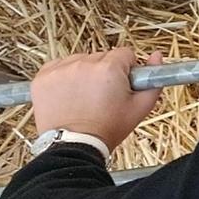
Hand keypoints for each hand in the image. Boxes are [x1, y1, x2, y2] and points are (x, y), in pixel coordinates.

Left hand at [30, 47, 162, 150]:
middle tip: (104, 94)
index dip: (127, 69)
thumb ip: (153, 80)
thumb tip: (156, 56)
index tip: (122, 84)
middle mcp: (84, 63)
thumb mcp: (140, 108)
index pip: (125, 54)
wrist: (74, 145)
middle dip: (105, 71)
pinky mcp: (43, 77)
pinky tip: (69, 94)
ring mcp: (61, 69)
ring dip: (84, 72)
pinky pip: (58, 66)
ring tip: (85, 96)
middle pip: (102, 56)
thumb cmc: (108, 128)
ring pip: (80, 60)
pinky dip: (64, 76)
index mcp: (109, 68)